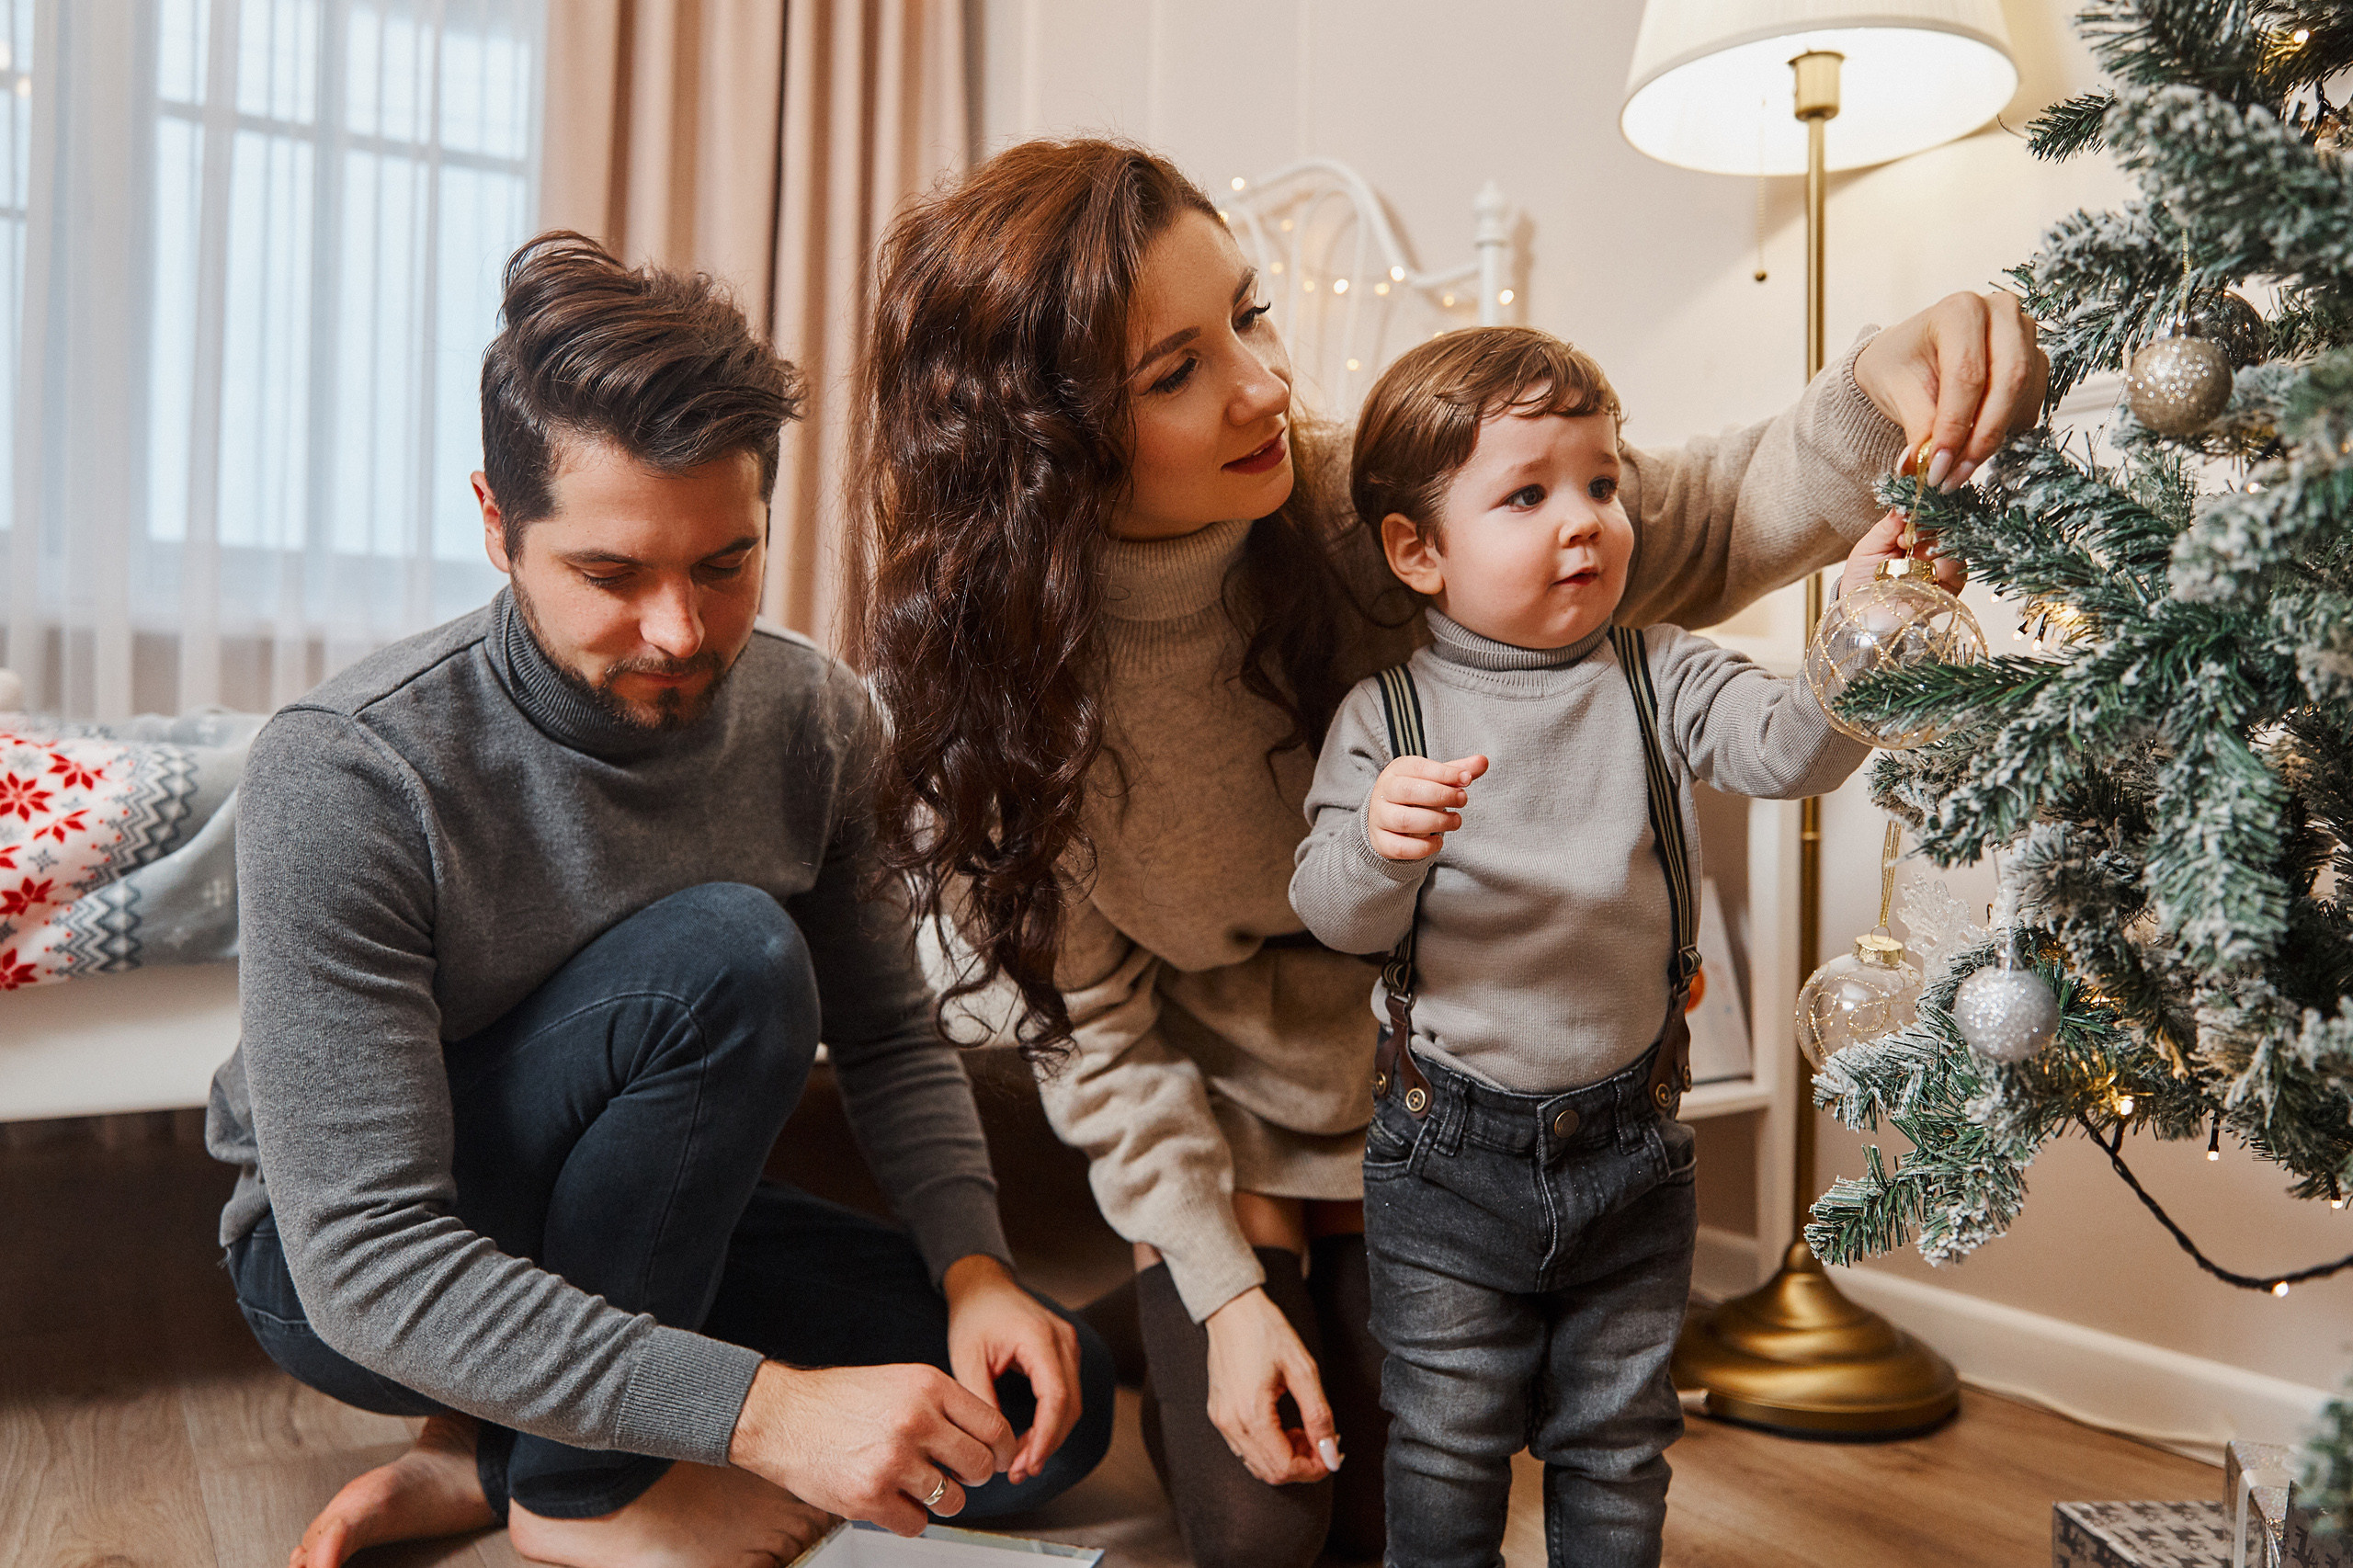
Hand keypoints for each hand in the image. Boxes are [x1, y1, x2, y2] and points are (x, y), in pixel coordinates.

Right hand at [728, 1358, 1014, 1536]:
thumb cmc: (835, 1399)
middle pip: (979, 1466)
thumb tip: (984, 1435)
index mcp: (928, 1386)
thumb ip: (941, 1403)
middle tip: (955, 1474)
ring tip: (917, 1485)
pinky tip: (891, 1499)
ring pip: (953, 1500)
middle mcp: (916, 1421)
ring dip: (941, 1500)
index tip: (997, 1458)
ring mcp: (893, 1461)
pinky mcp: (870, 1497)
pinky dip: (908, 1518)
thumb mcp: (899, 1380)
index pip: (993, 1426)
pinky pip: (916, 1524)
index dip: (1001, 1448)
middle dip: (973, 1476)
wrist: (780, 1416)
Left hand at [942, 1254, 1082, 1486]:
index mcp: (1040, 1339)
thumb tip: (994, 1445)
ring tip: (1021, 1463)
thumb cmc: (973, 1316)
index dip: (1046, 1437)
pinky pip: (1066, 1393)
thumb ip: (981, 1399)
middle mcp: (1063, 1341)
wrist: (983, 1285)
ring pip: (1072, 1403)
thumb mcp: (967, 1358)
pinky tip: (1031, 1440)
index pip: (1056, 1397)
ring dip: (1051, 1436)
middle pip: (1070, 1405)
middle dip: (1047, 1443)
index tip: (1027, 1465)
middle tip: (1019, 1472)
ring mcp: (1069, 1346)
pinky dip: (1052, 1420)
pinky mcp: (1065, 1354)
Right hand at [1202, 1285, 1338, 1485]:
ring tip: (1306, 1431)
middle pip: (1271, 1472)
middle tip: (1324, 1441)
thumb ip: (1320, 1417)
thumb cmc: (1267, 1331)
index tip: (1334, 1452)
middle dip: (1303, 1465)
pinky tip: (1285, 1426)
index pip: (1285, 1468)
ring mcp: (1221, 1421)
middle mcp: (1230, 1424)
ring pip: (1257, 1465)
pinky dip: (1270, 1448)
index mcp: (1251, 1414)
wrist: (1232, 1309)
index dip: (1314, 1469)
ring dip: (1287, 1458)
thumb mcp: (1304, 1370)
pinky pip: (1245, 1449)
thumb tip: (1332, 1457)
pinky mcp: (1219, 1415)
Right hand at [1367, 754, 1488, 861]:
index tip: (1467, 779)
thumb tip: (1484, 761)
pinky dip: (1424, 847)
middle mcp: (1384, 791)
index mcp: (1397, 770)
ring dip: (1437, 822)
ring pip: (1405, 820)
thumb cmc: (1416, 794)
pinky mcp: (1381, 841)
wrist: (1386, 817)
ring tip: (1455, 821)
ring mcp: (1380, 817)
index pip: (1419, 768)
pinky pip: (1401, 847)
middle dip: (1441, 796)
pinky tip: (1438, 841)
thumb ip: (1458, 771)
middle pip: (1409, 792)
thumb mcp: (1435, 779)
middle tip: (1463, 800)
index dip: (1445, 774)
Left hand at [1839, 507, 1964, 599]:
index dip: (1921, 512)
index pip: (1928, 515)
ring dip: (1935, 547)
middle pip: (1945, 528)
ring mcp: (1941, 568)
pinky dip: (1945, 566)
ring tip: (1913, 555)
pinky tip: (1929, 569)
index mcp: (1913, 536)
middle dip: (1927, 530)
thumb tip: (1904, 504)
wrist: (1860, 614)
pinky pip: (1958, 572)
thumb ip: (1887, 526)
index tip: (1905, 519)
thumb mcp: (1868, 547)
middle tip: (1905, 539)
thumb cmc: (1862, 580)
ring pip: (1954, 547)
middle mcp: (1930, 550)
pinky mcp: (1948, 589)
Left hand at [1853, 291, 2048, 491]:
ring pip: (2023, 396)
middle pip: (2009, 381)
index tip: (1935, 468)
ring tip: (1956, 468)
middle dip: (1981, 437)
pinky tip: (1974, 441)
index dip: (1954, 427)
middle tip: (1952, 477)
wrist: (1910, 357)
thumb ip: (1917, 426)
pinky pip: (2030, 405)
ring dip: (1992, 439)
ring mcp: (2025, 335)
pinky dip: (2004, 432)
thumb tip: (1924, 466)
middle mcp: (2001, 313)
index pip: (1967, 374)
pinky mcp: (2036, 361)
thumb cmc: (1900, 365)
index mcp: (1960, 310)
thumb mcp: (1895, 391)